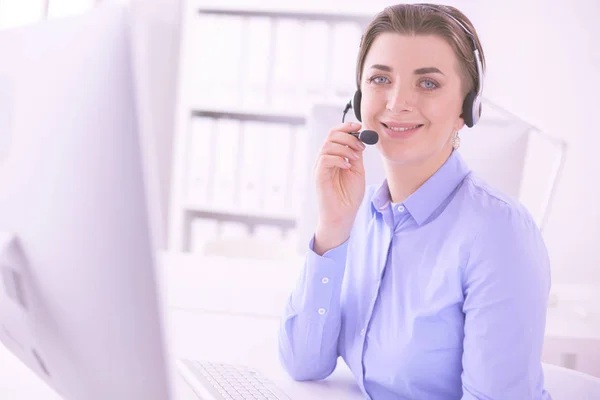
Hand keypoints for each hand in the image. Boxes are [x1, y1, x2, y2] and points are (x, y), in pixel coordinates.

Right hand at [312, 122, 365, 253]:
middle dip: (348, 136)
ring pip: (328, 145)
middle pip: (331, 136)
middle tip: (360, 146)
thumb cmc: (349, 196)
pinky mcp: (318, 176)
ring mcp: (320, 167)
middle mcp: (325, 159)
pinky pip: (325, 159)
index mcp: (334, 156)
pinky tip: (347, 166)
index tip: (360, 127)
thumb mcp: (357, 170)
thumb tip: (359, 138)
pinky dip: (339, 159)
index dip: (346, 127)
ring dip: (345, 148)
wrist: (343, 215)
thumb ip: (355, 154)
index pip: (335, 134)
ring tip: (355, 158)